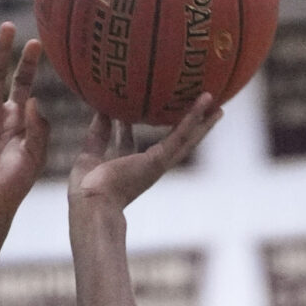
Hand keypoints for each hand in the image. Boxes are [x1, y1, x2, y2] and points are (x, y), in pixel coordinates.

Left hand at [68, 100, 217, 211]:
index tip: (140, 108)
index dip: (136, 124)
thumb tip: (101, 108)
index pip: (135, 141)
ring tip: (217, 103)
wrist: (93, 203)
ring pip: (186, 138)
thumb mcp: (89, 154)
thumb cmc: (87, 189)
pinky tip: (206, 101)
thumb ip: (97, 133)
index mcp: (127, 164)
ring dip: (202, 120)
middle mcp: (147, 165)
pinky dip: (194, 117)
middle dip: (183, 126)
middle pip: (171, 142)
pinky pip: (181, 135)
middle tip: (198, 111)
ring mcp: (158, 163)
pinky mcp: (161, 159)